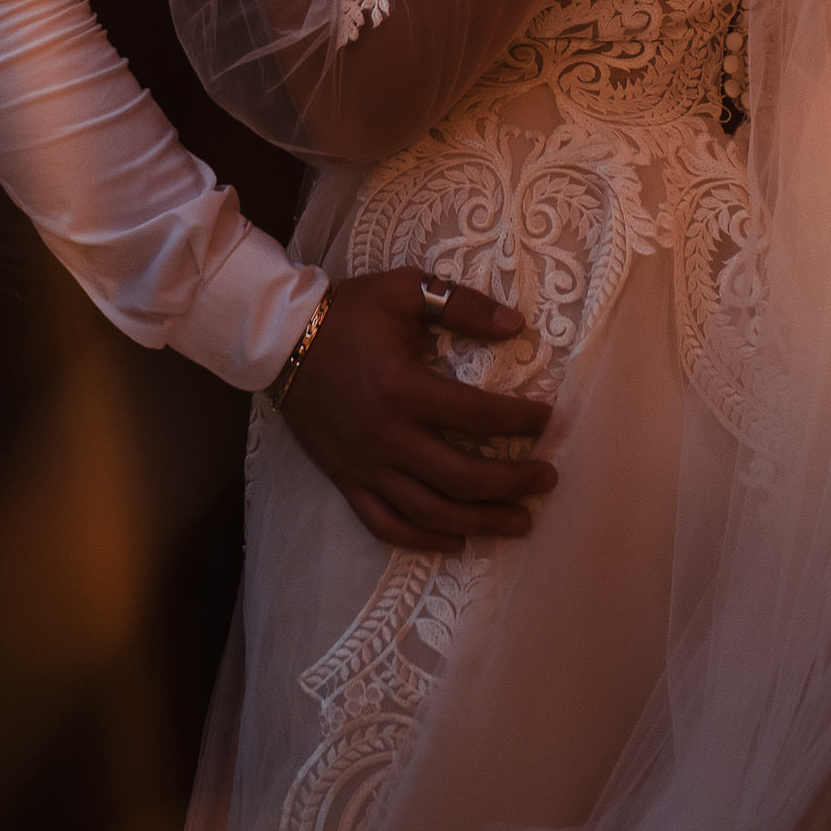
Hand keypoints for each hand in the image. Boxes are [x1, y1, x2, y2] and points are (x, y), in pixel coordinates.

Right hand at [281, 269, 555, 549]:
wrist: (281, 339)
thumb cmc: (348, 312)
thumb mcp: (406, 289)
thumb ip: (462, 305)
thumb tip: (515, 325)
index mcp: (404, 388)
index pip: (478, 415)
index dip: (521, 421)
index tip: (549, 419)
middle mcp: (387, 437)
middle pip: (463, 477)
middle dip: (513, 482)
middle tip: (547, 479)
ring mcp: (365, 466)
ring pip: (431, 512)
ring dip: (481, 521)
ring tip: (520, 521)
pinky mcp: (346, 481)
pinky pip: (386, 524)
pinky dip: (423, 540)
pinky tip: (456, 541)